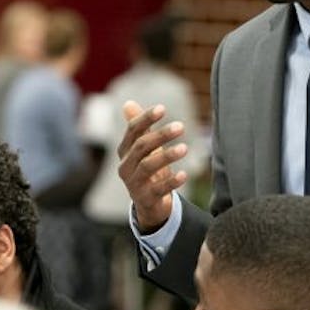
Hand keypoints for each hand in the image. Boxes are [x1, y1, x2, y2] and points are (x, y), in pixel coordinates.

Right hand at [117, 101, 188, 233]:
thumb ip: (139, 129)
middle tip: (181, 126)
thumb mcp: (143, 150)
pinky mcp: (146, 199)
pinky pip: (158, 189)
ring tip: (185, 148)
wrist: (149, 205)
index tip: (162, 108)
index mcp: (124, 151)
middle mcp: (125, 166)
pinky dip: (171, 182)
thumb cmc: (147, 171)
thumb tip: (128, 104)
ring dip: (166, 156)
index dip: (145, 119)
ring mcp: (134, 184)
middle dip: (160, 135)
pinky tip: (184, 174)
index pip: (132, 131)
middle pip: (140, 147)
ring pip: (147, 167)